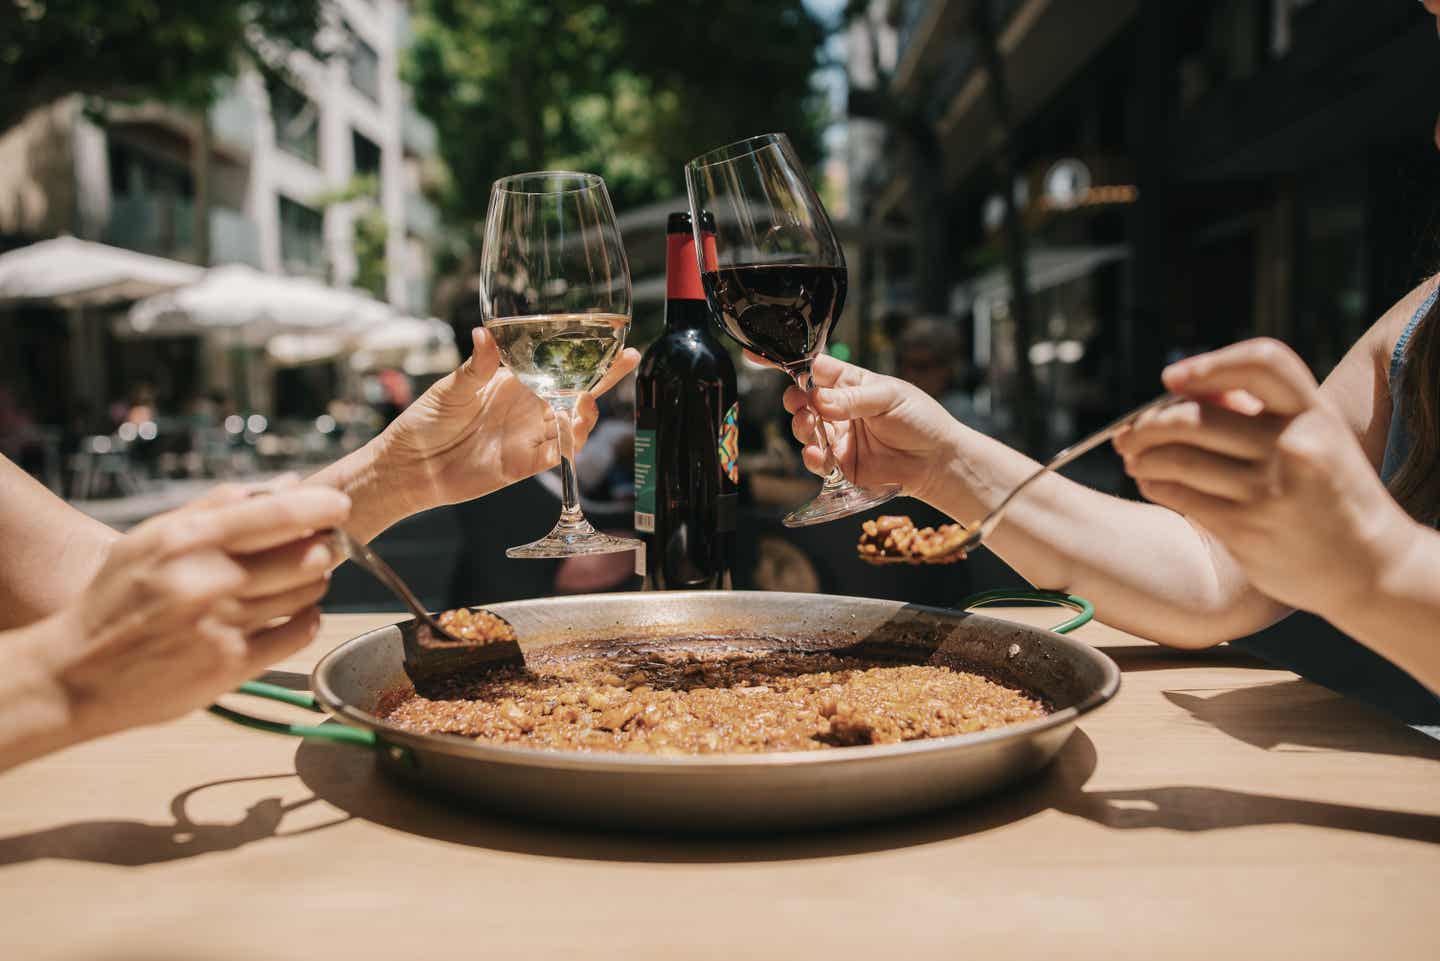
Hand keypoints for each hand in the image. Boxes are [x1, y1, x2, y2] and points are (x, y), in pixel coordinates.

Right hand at [28, 483, 349, 743]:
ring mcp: (222, 626)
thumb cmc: (117, 599)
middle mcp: (208, 582)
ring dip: (312, 583)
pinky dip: (306, 620)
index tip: (339, 505)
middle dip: (322, 548)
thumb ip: (220, 506)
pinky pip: (300, 633)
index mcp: (187, 541)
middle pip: (307, 555)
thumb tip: (288, 484)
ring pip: (308, 594)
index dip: (322, 506)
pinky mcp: (232, 666)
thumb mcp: (152, 538)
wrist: (74, 675)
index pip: (279, 515)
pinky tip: (289, 615)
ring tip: (292, 581)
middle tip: (316, 548)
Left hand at [373, 327, 638, 513]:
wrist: (411, 465)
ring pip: (573, 424)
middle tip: (624, 361)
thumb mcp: (451, 387)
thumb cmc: (426, 421)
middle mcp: (528, 407)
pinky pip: (558, 455)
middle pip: (576, 392)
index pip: (557, 365)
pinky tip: (573, 430)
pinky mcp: (525, 464)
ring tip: (588, 399)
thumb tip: (485, 334)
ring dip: (587, 412)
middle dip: (605, 378)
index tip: (611, 339)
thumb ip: (476, 366)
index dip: (585, 355)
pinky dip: (570, 444)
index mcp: (514, 382)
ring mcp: (529, 436)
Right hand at [781, 355, 964, 502]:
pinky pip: (818, 461)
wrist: (938, 461)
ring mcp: (840, 438)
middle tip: (802, 406)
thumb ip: (852, 399)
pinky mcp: (842, 465)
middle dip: (797, 402)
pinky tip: (818, 455)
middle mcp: (840, 410)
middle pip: (804, 401)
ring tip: (810, 427)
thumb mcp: (889, 397)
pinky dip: (813, 458)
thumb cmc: (920, 420)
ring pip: (806, 431)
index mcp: (851, 385)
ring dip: (802, 428)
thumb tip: (818, 398)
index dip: (798, 368)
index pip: (817, 370)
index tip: (780, 366)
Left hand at [1113, 338, 1420, 616]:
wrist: (1368, 566)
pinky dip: (1153, 484)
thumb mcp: (1311, 437)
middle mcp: (1295, 447)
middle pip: (1194, 417)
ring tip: (1135, 458)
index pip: (1263, 363)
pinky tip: (1152, 482)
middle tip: (1130, 432)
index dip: (1210, 364)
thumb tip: (1175, 388)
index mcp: (1315, 413)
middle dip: (1148, 423)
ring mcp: (1270, 491)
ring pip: (1177, 459)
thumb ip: (1256, 411)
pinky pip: (1178, 495)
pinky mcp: (1247, 529)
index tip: (1171, 378)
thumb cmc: (1325, 490)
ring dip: (1141, 456)